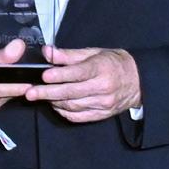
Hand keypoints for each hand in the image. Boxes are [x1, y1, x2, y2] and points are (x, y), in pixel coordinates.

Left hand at [25, 45, 140, 122]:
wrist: (137, 81)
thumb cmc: (113, 64)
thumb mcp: (93, 53)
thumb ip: (68, 55)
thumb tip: (48, 52)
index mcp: (102, 68)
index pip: (79, 73)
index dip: (60, 75)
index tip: (44, 76)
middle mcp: (103, 88)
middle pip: (71, 92)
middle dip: (48, 93)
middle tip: (30, 93)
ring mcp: (103, 104)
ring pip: (72, 105)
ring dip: (54, 101)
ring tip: (41, 95)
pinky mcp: (101, 115)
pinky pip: (78, 116)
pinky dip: (64, 112)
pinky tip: (55, 105)